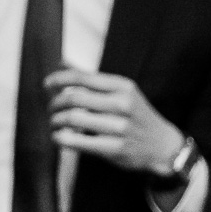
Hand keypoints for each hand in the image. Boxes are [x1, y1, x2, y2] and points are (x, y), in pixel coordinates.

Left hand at [46, 68, 184, 178]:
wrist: (164, 146)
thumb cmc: (136, 116)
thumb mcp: (122, 92)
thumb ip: (92, 80)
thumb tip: (62, 62)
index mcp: (123, 86)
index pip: (83, 77)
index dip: (59, 79)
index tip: (46, 84)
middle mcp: (122, 104)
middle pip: (74, 98)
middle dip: (55, 103)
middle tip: (51, 108)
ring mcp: (120, 127)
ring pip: (73, 119)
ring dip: (55, 121)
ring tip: (54, 123)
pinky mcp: (115, 148)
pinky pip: (78, 142)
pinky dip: (61, 139)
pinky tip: (58, 137)